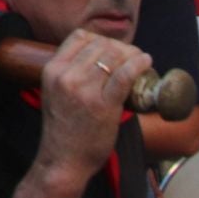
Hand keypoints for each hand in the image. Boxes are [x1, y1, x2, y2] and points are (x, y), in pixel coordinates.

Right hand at [32, 29, 152, 183]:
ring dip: (131, 55)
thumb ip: (69, 75)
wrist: (63, 160)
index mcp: (52, 70)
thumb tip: (98, 60)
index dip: (100, 39)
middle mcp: (66, 76)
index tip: (112, 49)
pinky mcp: (103, 105)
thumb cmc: (63, 129)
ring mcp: (84, 90)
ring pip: (113, 57)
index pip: (79, 37)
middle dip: (120, 47)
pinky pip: (124, 76)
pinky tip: (146, 62)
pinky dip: (138, 65)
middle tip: (131, 56)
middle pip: (100, 45)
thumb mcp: (54, 93)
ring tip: (140, 60)